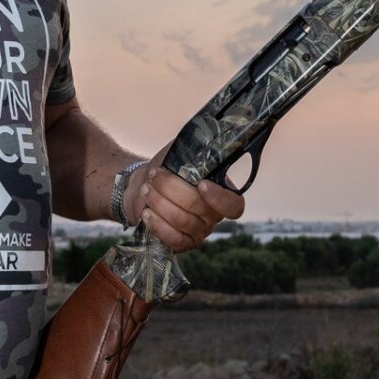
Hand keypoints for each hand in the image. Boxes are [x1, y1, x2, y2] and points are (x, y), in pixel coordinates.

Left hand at [129, 145, 245, 252]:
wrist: (144, 186)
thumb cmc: (166, 168)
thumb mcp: (180, 153)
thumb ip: (194, 147)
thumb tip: (202, 135)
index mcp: (221, 193)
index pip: (234, 205)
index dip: (219, 198)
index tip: (201, 184)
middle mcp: (213, 215)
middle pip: (199, 207)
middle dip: (173, 189)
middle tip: (155, 176)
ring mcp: (199, 232)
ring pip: (183, 221)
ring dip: (160, 203)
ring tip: (146, 189)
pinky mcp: (182, 243)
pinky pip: (173, 239)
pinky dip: (158, 225)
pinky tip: (146, 212)